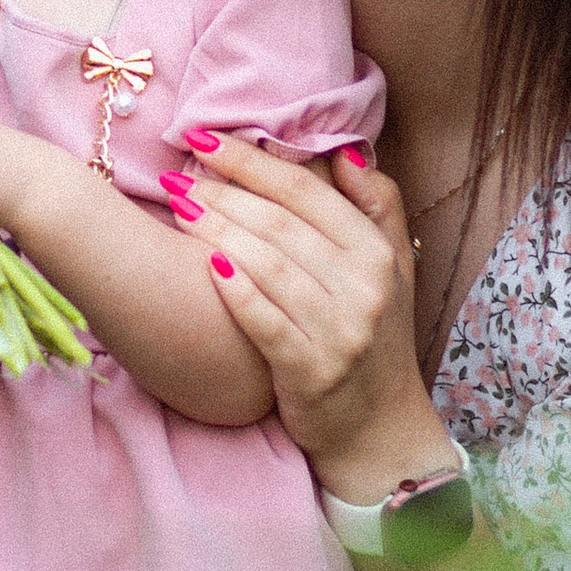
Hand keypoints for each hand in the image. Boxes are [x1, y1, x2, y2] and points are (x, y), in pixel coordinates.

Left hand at [188, 137, 456, 493]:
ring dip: (214, 232)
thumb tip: (345, 153)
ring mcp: (339, 330)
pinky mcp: (311, 370)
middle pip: (278, 223)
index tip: (203, 139)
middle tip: (176, 178)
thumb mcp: (395, 270)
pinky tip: (202, 266)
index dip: (251, 161)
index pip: (305, 192)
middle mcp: (363, 286)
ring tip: (177, 210)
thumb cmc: (377, 340)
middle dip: (221, 193)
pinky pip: (262, 320)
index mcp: (377, 252)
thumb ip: (378, 206)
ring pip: (265, 264)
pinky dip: (232, 291)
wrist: (382, 430)